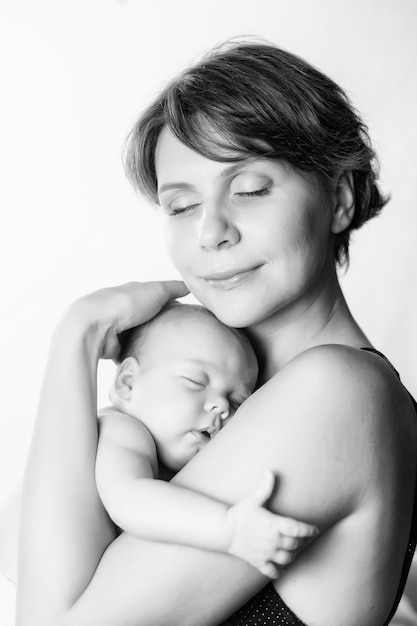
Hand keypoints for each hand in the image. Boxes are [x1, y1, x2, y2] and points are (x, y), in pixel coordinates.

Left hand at [60, 280, 188, 358]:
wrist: (95, 326)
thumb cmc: (124, 303)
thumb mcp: (156, 289)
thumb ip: (173, 288)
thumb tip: (188, 287)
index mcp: (131, 294)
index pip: (152, 298)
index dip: (167, 305)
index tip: (183, 314)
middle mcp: (122, 311)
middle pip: (146, 320)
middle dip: (159, 326)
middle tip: (180, 336)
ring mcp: (116, 330)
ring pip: (139, 337)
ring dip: (150, 343)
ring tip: (170, 351)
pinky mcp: (113, 348)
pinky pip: (131, 354)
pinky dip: (140, 357)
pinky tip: (153, 361)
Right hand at [226, 471, 317, 577]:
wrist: (224, 531)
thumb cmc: (240, 514)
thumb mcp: (254, 499)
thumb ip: (265, 487)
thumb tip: (270, 472)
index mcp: (274, 525)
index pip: (298, 529)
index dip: (309, 530)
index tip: (315, 529)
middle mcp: (274, 541)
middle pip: (295, 544)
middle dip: (300, 541)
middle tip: (300, 537)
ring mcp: (267, 553)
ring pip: (287, 559)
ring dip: (292, 555)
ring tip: (291, 550)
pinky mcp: (259, 562)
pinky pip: (273, 571)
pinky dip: (278, 571)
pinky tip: (280, 568)